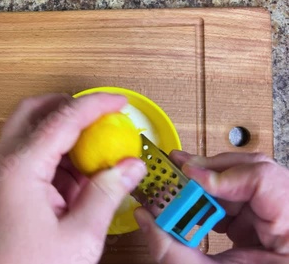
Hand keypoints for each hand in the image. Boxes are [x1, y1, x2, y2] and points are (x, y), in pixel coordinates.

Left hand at [0, 93, 145, 263]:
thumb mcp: (79, 235)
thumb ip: (107, 193)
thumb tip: (130, 166)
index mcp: (19, 168)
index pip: (63, 119)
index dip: (95, 106)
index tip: (119, 102)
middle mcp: (2, 164)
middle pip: (34, 113)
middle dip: (69, 108)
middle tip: (100, 116)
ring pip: (30, 134)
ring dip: (62, 136)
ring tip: (95, 156)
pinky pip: (27, 158)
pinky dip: (52, 158)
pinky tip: (76, 180)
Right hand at [134, 151, 288, 263]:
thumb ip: (172, 248)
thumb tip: (144, 216)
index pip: (263, 181)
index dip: (223, 175)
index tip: (188, 176)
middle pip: (254, 173)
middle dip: (211, 172)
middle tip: (178, 171)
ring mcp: (281, 219)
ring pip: (245, 181)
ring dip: (209, 184)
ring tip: (180, 187)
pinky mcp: (267, 224)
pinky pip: (240, 199)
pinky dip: (213, 200)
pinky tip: (195, 206)